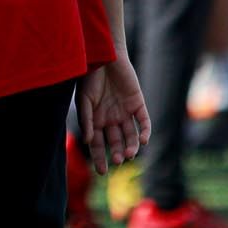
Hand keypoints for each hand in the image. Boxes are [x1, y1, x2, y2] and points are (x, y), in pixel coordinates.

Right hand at [75, 58, 149, 174]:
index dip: (99, 157)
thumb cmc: (89, 77)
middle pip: (115, 142)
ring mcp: (125, 112)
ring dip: (131, 146)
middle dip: (117, 153)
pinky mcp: (138, 103)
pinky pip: (143, 121)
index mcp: (95, 120)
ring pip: (131, 135)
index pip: (97, 144)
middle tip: (118, 161)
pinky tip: (143, 141)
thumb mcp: (83, 99)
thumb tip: (87, 140)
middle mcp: (110, 119)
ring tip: (130, 154)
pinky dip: (144, 131)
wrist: (104, 56)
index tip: (101, 172)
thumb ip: (86, 119)